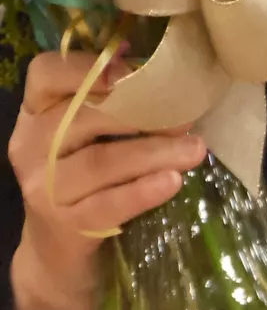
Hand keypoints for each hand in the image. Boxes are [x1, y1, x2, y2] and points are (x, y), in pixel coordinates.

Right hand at [8, 51, 205, 309]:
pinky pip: (106, 204)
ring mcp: (42, 187)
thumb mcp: (86, 136)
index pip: (45, 74)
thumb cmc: (84, 181)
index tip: (131, 68)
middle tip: (187, 116)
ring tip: (194, 150)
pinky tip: (172, 182)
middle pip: (82, 117)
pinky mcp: (63, 225)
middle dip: (141, 112)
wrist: (56, 255)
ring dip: (152, 153)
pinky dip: (142, 192)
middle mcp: (29, 145)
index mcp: (35, 112)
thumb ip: (107, 99)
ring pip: (100, 162)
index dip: (86, 66)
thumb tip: (149, 54)